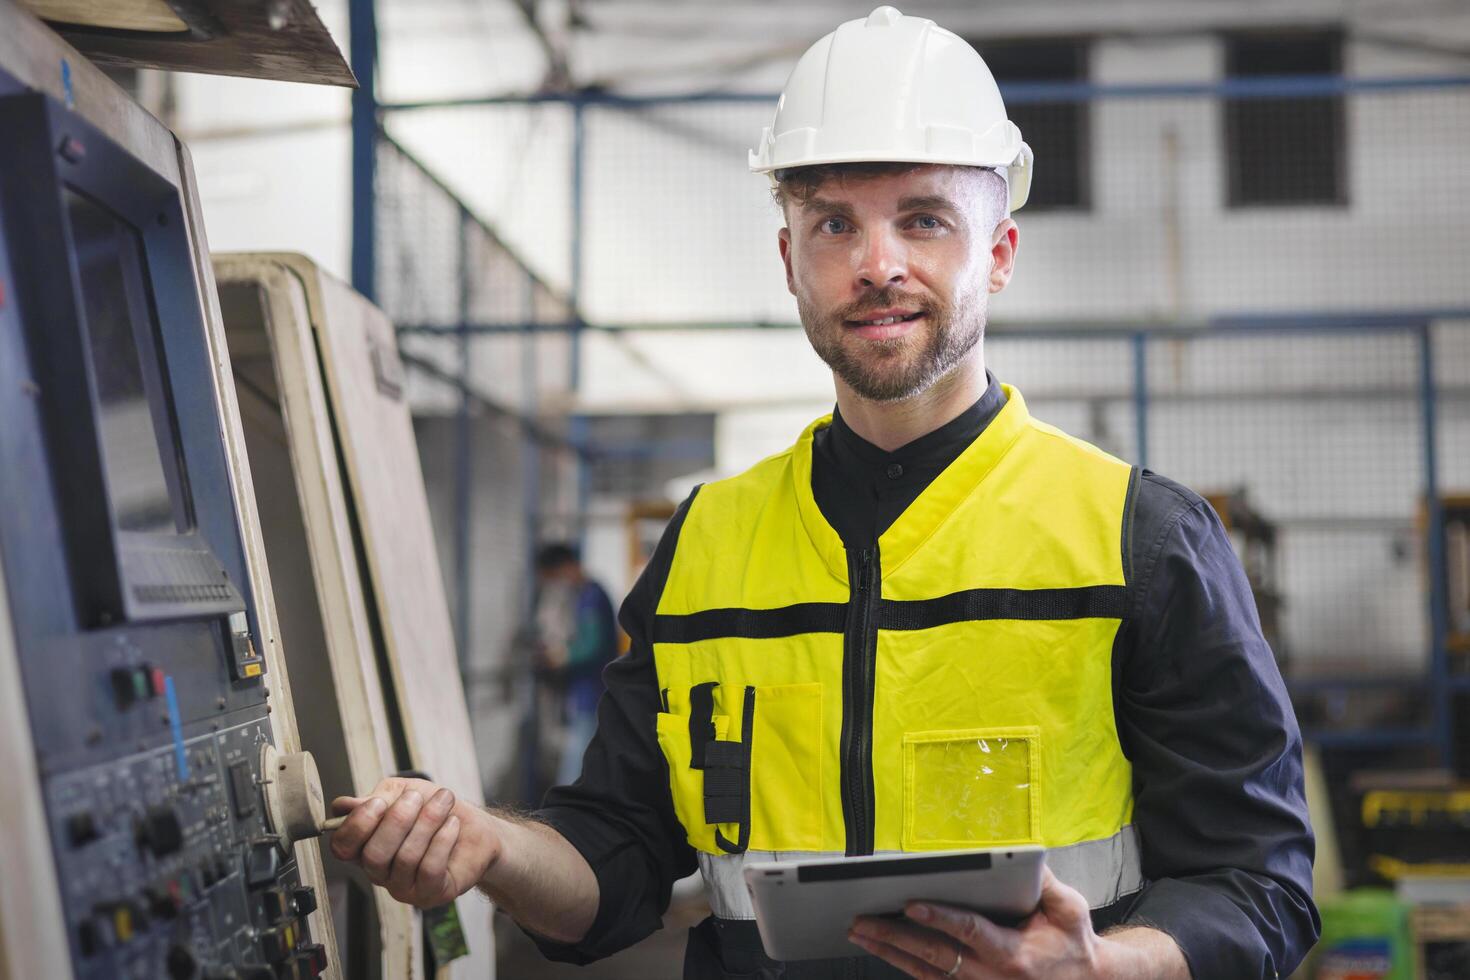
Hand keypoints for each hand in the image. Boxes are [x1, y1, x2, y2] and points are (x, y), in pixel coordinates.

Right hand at [329, 777, 498, 908]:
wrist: (475, 828)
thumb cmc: (434, 809)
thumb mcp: (403, 792)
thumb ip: (376, 798)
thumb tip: (345, 806)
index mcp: (365, 847)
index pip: (343, 847)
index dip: (357, 825)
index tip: (379, 801)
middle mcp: (379, 872)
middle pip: (373, 855)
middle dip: (397, 820)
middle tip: (416, 797)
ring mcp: (403, 887)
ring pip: (405, 859)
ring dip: (427, 823)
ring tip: (444, 802)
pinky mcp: (430, 893)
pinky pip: (430, 869)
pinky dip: (443, 841)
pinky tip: (452, 824)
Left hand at [848, 867, 1103, 978]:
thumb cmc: (1073, 943)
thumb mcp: (1069, 908)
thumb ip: (1043, 881)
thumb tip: (1018, 854)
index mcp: (1014, 955)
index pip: (969, 932)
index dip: (938, 918)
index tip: (910, 904)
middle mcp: (991, 977)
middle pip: (935, 955)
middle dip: (895, 936)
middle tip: (862, 919)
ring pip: (925, 971)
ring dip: (889, 951)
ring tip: (859, 932)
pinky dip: (904, 964)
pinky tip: (881, 949)